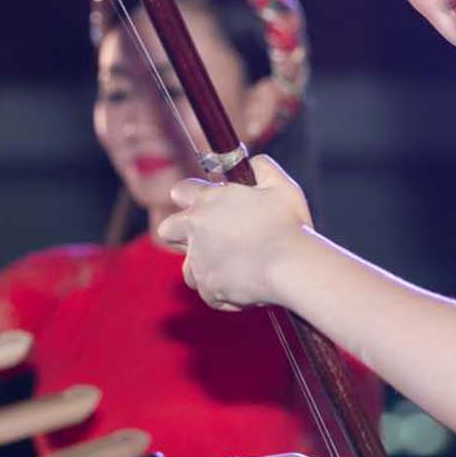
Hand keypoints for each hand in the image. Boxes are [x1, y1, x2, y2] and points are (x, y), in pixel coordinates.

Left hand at [155, 156, 311, 309]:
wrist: (289, 265)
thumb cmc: (288, 224)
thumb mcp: (281, 186)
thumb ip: (262, 168)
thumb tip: (253, 163)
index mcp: (209, 201)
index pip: (180, 192)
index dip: (189, 197)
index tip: (202, 203)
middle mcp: (196, 230)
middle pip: (166, 231)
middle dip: (181, 235)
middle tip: (208, 239)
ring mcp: (199, 261)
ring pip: (188, 268)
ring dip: (205, 268)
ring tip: (235, 268)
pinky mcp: (208, 288)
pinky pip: (210, 293)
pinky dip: (225, 292)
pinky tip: (247, 287)